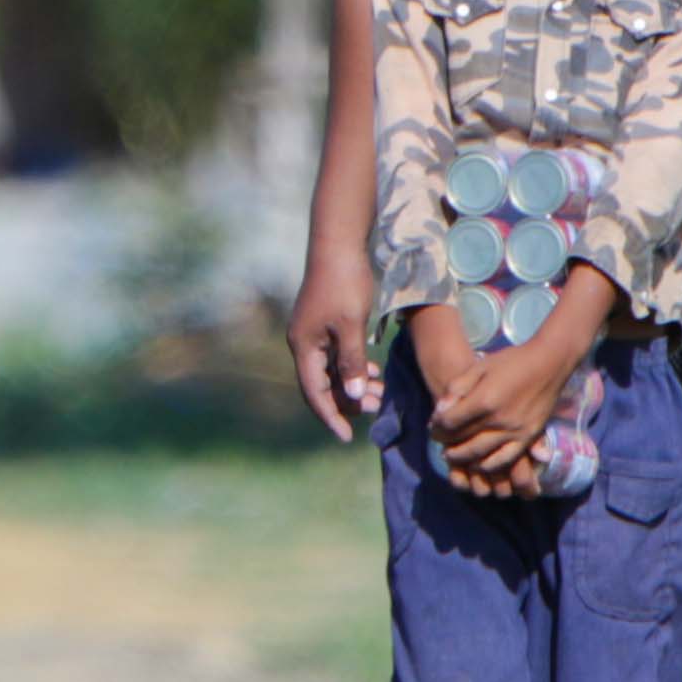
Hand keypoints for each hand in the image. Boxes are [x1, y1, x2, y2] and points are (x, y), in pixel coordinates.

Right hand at [284, 250, 386, 442]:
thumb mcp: (351, 326)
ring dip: (353, 384)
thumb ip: (351, 362)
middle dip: (347, 400)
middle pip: (322, 384)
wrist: (338, 244)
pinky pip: (335, 356)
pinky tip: (371, 370)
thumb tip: (352, 395)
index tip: (347, 436)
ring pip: (331, 370)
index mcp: (304, 347)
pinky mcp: (323, 324)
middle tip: (375, 407)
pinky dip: (352, 367)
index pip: (314, 393)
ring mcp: (312, 333)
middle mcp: (303, 343)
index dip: (331, 416)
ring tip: (378, 391)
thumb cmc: (344, 284)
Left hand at [431, 352, 555, 485]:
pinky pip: (504, 459)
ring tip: (452, 455)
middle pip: (462, 439)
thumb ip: (457, 388)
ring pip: (480, 454)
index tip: (433, 426)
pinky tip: (478, 464)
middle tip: (439, 441)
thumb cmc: (511, 361)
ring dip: (462, 458)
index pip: (450, 422)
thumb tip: (439, 411)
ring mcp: (515, 431)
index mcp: (484, 400)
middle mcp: (499, 419)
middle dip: (446, 442)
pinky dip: (488, 466)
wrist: (549, 363)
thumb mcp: (479, 367)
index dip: (437, 426)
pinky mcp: (528, 437)